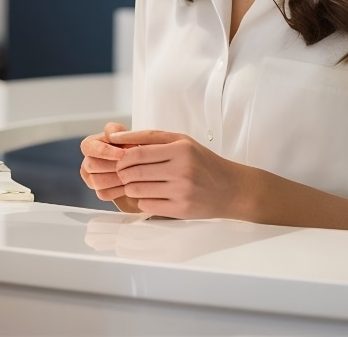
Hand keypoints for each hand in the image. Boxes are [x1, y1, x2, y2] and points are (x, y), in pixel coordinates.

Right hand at [79, 122, 140, 211]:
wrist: (137, 164)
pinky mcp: (99, 192)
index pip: (91, 148)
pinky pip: (105, 194)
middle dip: (115, 165)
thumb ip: (115, 130)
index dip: (106, 151)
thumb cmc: (128, 146)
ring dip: (118, 178)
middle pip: (93, 166)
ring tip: (134, 173)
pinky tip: (131, 183)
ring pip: (98, 182)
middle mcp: (86, 163)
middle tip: (133, 163)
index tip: (123, 153)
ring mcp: (91, 180)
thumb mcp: (123, 134)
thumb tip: (110, 134)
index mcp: (89, 145)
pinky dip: (119, 190)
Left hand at [109, 129, 252, 219]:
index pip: (138, 152)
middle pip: (135, 172)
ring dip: (130, 188)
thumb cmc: (203, 163)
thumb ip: (152, 138)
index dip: (122, 157)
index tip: (118, 159)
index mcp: (181, 149)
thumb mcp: (182, 142)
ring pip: (138, 190)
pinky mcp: (182, 209)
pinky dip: (142, 201)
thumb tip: (117, 138)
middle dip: (123, 173)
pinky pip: (147, 205)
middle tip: (123, 173)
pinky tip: (148, 196)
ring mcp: (182, 191)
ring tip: (134, 184)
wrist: (231, 189)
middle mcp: (182, 169)